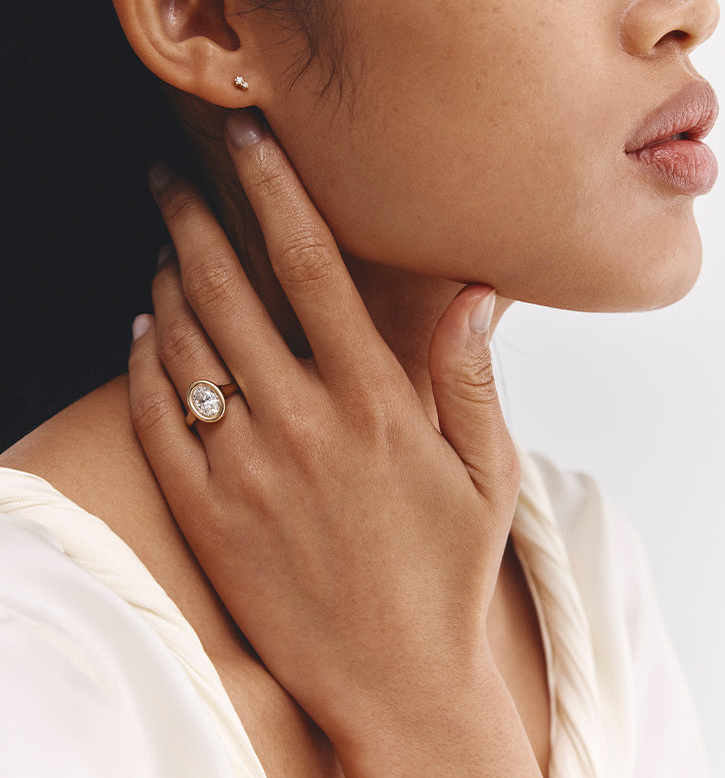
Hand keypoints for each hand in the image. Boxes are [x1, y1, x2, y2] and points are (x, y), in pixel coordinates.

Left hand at [128, 111, 537, 773]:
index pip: (313, 267)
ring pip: (182, 345)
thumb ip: (471, 374)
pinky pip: (152, 419)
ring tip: (161, 244)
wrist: (396, 683)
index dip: (276, 191)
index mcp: (375, 402)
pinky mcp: (206, 516)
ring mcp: (245, 470)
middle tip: (169, 171)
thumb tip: (475, 290)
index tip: (249, 139)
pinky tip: (140, 330)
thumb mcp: (487, 472)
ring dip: (164, 281)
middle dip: (191, 216)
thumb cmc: (446, 571)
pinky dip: (139, 362)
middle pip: (228, 290)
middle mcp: (302, 424)